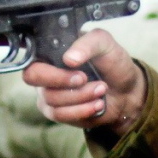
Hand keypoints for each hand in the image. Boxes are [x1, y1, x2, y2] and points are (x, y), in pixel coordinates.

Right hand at [20, 28, 146, 136]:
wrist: (126, 92)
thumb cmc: (112, 64)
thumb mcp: (105, 44)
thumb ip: (87, 43)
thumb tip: (69, 58)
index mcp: (51, 51)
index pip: (30, 53)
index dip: (42, 60)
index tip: (70, 64)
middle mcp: (44, 72)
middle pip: (33, 77)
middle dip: (61, 79)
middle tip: (84, 78)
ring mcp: (47, 93)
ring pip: (51, 98)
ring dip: (81, 96)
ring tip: (100, 89)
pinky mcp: (57, 112)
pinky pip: (60, 114)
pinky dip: (82, 109)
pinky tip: (97, 104)